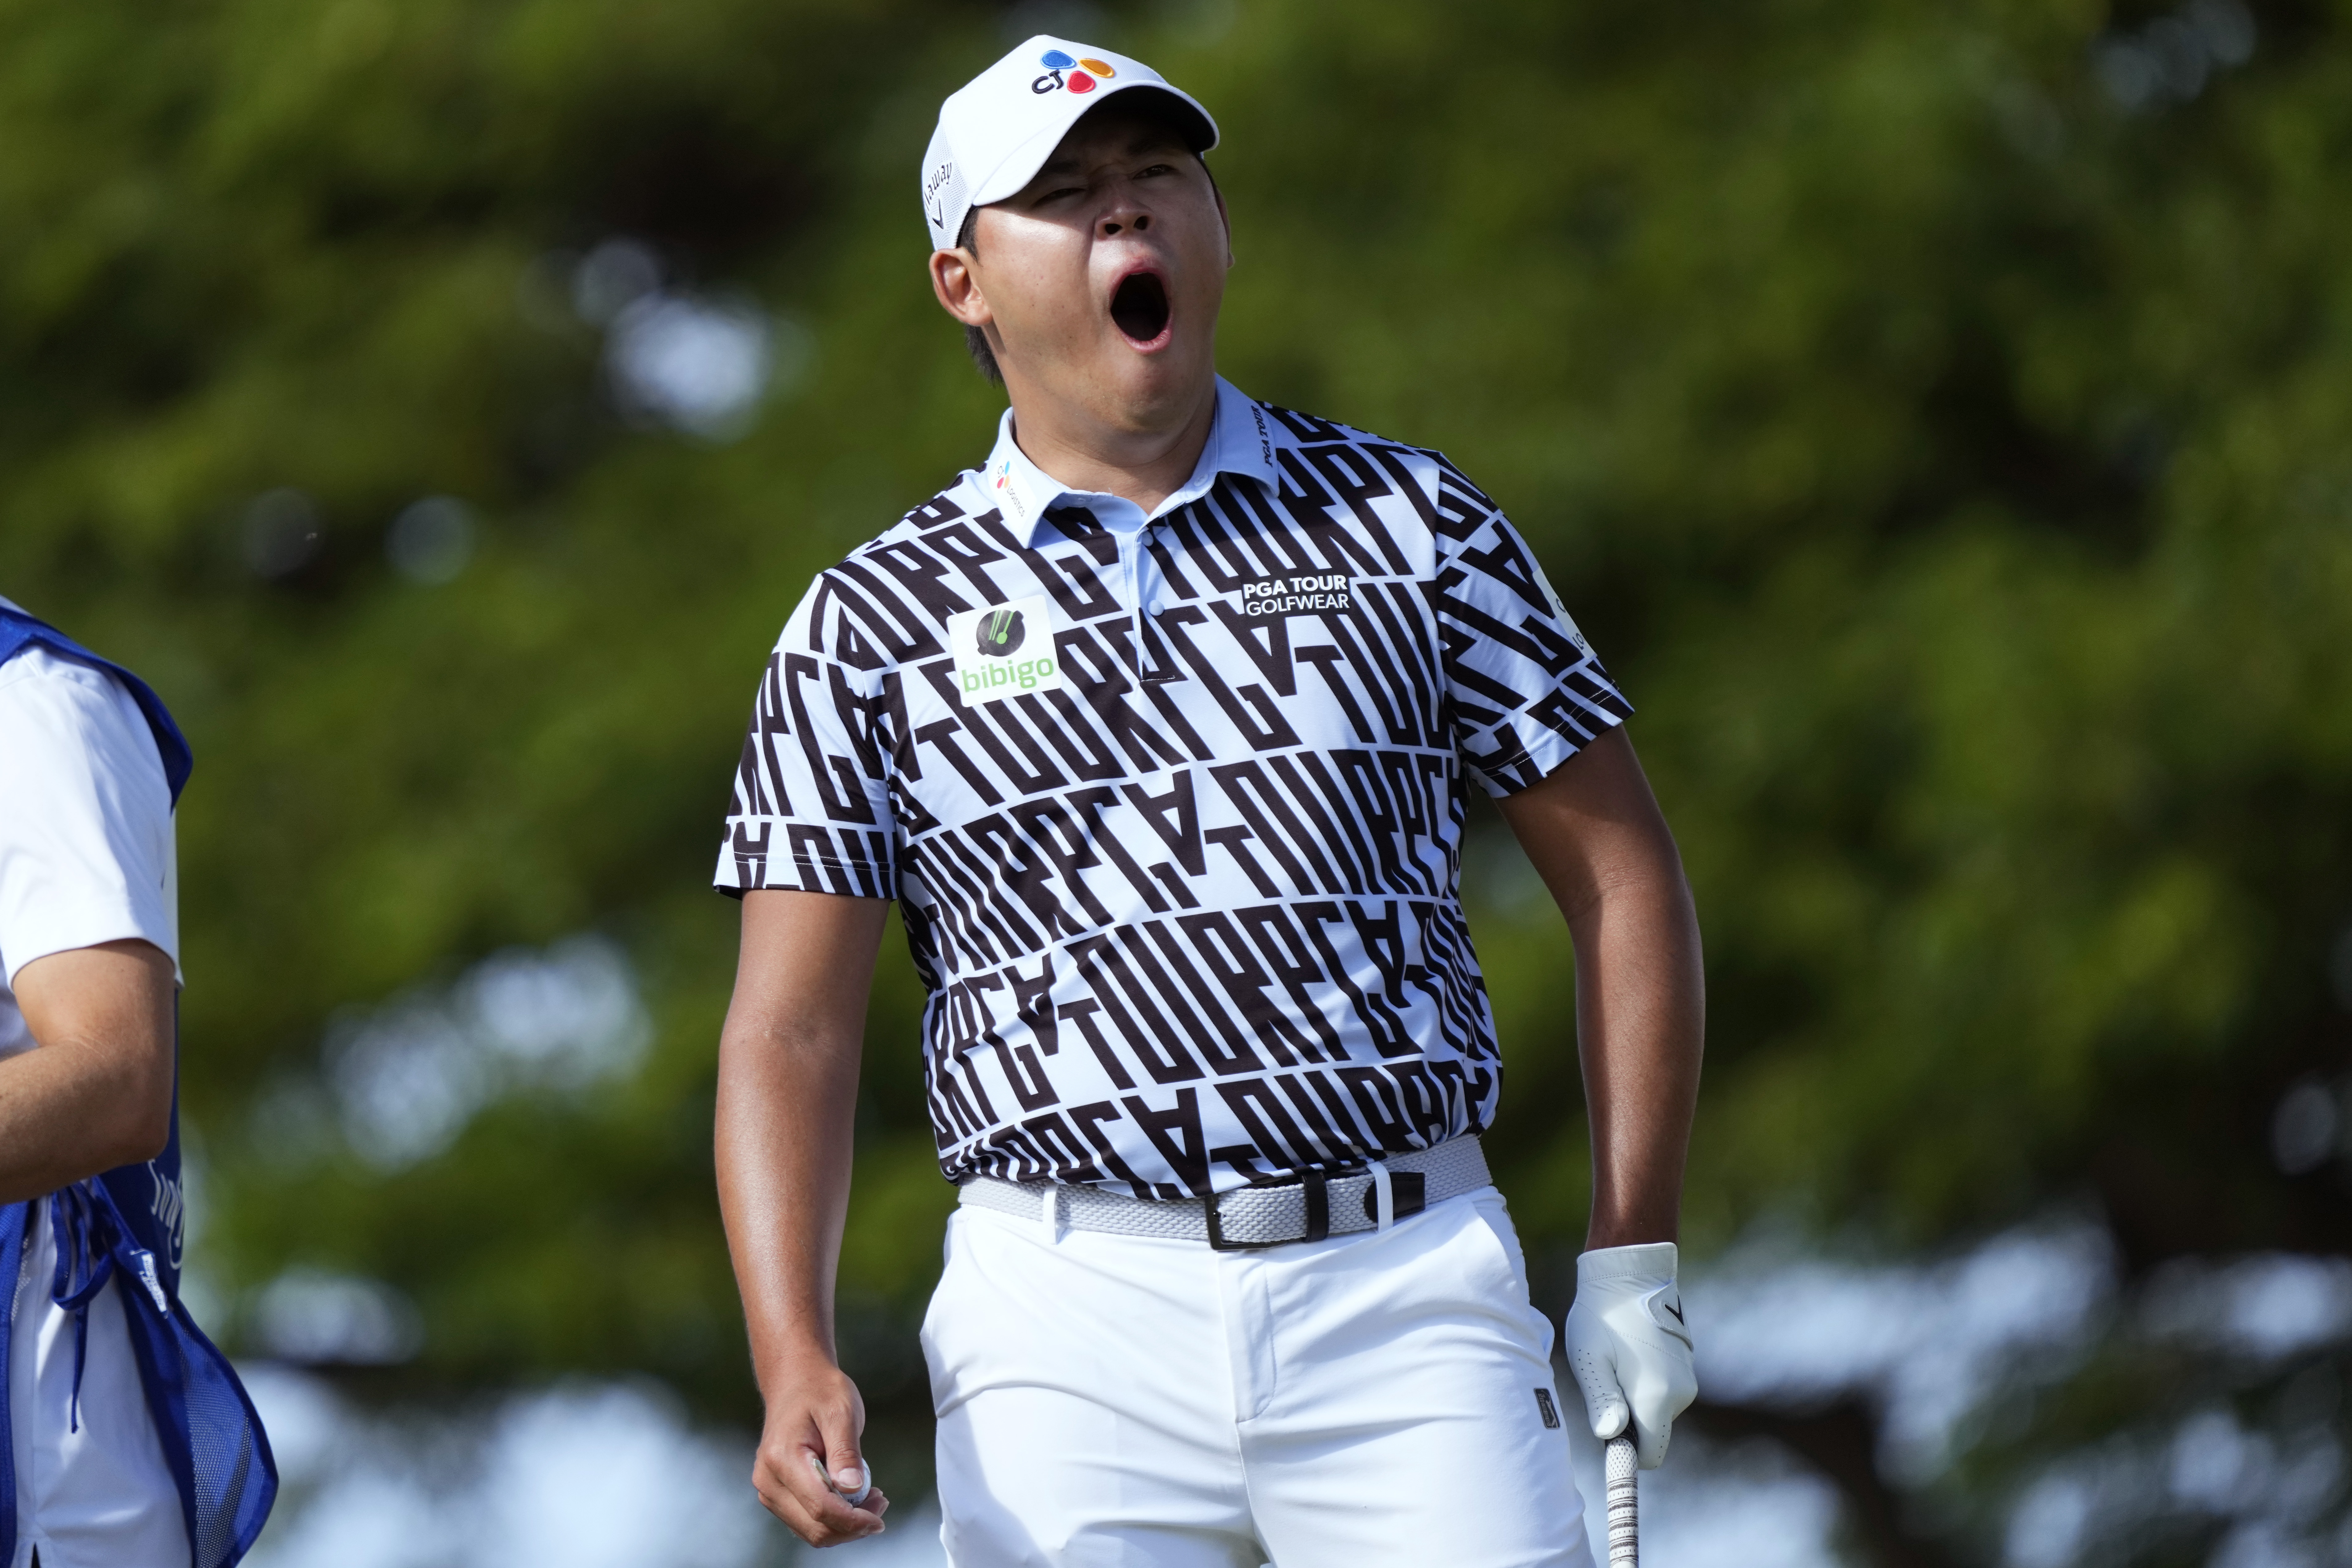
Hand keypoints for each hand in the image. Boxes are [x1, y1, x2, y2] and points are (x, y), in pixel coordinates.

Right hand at [751, 1355, 890, 1545]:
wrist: (795, 1381)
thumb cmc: (820, 1391)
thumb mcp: (841, 1412)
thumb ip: (846, 1452)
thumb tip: (853, 1489)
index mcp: (781, 1458)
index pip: (820, 1506)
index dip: (853, 1520)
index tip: (881, 1515)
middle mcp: (768, 1479)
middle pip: (814, 1527)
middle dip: (852, 1526)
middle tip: (881, 1503)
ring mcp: (769, 1489)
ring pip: (810, 1531)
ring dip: (844, 1526)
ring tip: (870, 1499)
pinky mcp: (776, 1493)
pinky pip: (805, 1521)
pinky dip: (832, 1520)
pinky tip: (852, 1501)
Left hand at [1564, 1241, 1695, 1469]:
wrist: (1629, 1274)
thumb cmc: (1602, 1317)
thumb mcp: (1590, 1359)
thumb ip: (1602, 1401)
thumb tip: (1611, 1436)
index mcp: (1657, 1397)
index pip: (1651, 1455)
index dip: (1627, 1451)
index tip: (1606, 1427)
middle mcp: (1680, 1393)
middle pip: (1652, 1430)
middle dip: (1628, 1419)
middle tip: (1603, 1380)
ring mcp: (1686, 1377)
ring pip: (1656, 1409)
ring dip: (1634, 1397)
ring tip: (1614, 1360)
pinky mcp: (1685, 1364)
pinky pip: (1663, 1389)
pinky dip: (1645, 1381)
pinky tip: (1628, 1352)